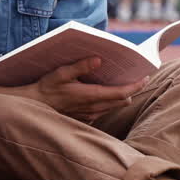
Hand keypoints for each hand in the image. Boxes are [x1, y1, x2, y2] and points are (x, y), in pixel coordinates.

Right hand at [24, 57, 147, 121]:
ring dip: (121, 96)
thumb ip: (80, 66)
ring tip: (122, 82)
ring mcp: (90, 115)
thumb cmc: (46, 88)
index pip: (120, 93)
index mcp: (89, 95)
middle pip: (121, 101)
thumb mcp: (61, 73)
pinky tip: (105, 92)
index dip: (135, 86)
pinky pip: (104, 111)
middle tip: (137, 76)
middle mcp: (93, 108)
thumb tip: (98, 60)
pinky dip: (110, 102)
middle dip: (132, 89)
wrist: (34, 107)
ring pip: (114, 107)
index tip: (145, 77)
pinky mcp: (86, 119)